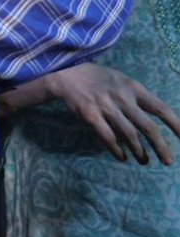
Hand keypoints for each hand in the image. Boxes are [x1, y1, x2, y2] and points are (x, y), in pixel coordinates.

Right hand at [40, 63, 179, 163]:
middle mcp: (123, 98)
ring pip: (129, 135)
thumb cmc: (99, 79)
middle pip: (147, 126)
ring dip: (139, 151)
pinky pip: (107, 136)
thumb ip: (138, 97)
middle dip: (160, 146)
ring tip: (144, 161)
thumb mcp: (122, 81)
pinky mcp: (90, 115)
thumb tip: (157, 116)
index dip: (175, 124)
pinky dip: (116, 149)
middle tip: (168, 161)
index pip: (161, 108)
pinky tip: (122, 157)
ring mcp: (106, 107)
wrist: (67, 75)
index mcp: (134, 88)